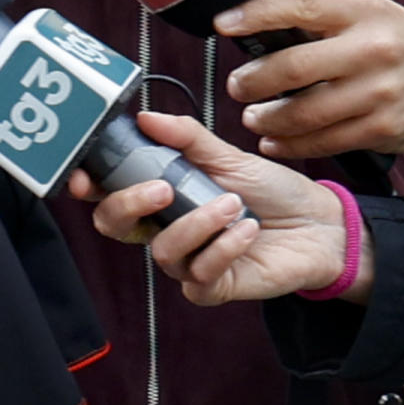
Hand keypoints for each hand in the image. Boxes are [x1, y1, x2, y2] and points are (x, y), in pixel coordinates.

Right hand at [69, 111, 369, 305]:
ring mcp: (187, 261)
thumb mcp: (229, 156)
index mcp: (161, 197)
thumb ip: (186, 138)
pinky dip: (224, 248)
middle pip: (115, 226)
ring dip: (198, 224)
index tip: (84, 175)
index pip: (109, 194)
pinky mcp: (213, 287)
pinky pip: (199, 276)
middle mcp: (166, 229)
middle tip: (164, 188)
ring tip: (232, 204)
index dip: (87, 187)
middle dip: (129, 204)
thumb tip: (145, 117)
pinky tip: (247, 229)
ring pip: (163, 251)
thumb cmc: (273, 192)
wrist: (319, 225)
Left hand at [220, 0, 403, 159]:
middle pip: (294, 66)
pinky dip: (291, 145)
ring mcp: (379, 91)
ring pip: (304, 112)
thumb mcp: (371, 16)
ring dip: (268, 119)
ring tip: (254, 118)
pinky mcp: (382, 128)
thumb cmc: (401, 44)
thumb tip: (253, 28)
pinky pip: (323, 142)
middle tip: (238, 86)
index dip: (255, 13)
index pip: (301, 4)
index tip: (222, 24)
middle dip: (254, 81)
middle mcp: (373, 48)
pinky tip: (275, 142)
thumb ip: (323, 20)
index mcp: (364, 10)